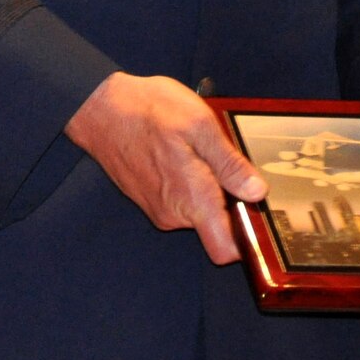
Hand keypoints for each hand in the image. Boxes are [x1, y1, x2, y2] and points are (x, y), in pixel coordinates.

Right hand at [64, 72, 264, 264]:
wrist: (100, 109)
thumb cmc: (148, 112)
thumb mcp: (201, 127)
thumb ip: (230, 165)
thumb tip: (256, 192)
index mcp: (192, 200)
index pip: (224, 251)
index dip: (247, 243)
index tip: (260, 218)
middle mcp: (174, 214)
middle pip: (218, 226)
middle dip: (230, 200)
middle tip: (228, 161)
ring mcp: (160, 209)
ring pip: (199, 211)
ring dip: (209, 187)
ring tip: (201, 150)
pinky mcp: (151, 200)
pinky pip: (181, 201)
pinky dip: (191, 182)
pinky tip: (185, 152)